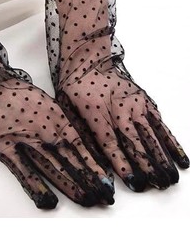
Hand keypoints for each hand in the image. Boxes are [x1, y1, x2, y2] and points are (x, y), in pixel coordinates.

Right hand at [0, 69, 114, 207]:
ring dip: (69, 184)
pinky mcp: (2, 146)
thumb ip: (60, 123)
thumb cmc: (15, 93)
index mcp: (55, 117)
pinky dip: (35, 186)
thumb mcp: (44, 104)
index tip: (108, 181)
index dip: (95, 165)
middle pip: (70, 159)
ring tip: (86, 200)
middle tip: (104, 197)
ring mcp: (23, 139)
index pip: (81, 146)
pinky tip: (47, 200)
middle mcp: (43, 129)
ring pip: (51, 166)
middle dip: (89, 179)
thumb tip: (80, 146)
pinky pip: (21, 169)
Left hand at [56, 59, 188, 190]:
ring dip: (161, 158)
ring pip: (150, 135)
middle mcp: (119, 108)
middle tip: (157, 185)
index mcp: (96, 111)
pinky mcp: (145, 102)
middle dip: (147, 166)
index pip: (110, 142)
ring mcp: (135, 104)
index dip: (122, 162)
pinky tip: (180, 159)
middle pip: (135, 141)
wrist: (89, 63)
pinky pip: (160, 124)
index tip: (132, 180)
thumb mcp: (68, 110)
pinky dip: (170, 142)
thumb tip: (90, 162)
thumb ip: (81, 134)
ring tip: (169, 178)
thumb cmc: (76, 88)